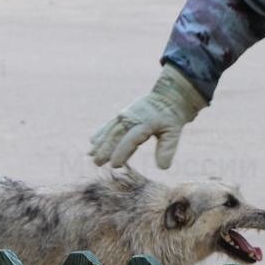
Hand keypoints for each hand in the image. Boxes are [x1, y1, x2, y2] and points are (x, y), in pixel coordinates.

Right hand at [90, 64, 207, 168]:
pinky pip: (109, 125)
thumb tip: (162, 167)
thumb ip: (167, 149)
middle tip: (96, 163)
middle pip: (115, 135)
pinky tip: (93, 141)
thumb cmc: (171, 117)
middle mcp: (131, 118)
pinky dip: (101, 132)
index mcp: (144, 123)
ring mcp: (125, 115)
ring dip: (100, 143)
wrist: (168, 96)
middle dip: (105, 149)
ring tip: (90, 154)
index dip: (122, 152)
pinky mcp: (122, 115)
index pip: (130, 140)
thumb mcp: (174, 132)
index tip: (114, 165)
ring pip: (110, 130)